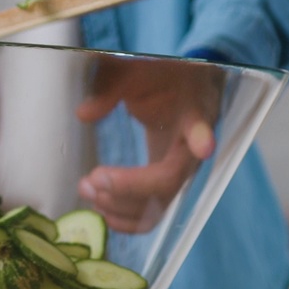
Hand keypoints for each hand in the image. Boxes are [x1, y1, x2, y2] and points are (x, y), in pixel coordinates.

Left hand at [76, 57, 222, 232]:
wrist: (182, 88)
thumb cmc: (161, 75)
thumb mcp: (134, 69)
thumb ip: (109, 86)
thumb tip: (84, 114)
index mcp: (192, 113)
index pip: (200, 127)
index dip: (201, 137)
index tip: (204, 146)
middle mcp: (191, 150)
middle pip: (167, 182)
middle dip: (127, 188)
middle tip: (92, 180)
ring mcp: (180, 171)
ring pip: (157, 206)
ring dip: (121, 207)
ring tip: (87, 190)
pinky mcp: (165, 183)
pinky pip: (150, 212)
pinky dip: (125, 218)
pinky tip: (99, 209)